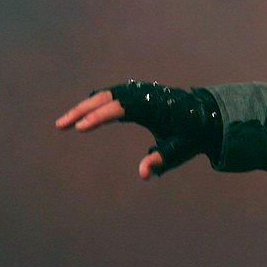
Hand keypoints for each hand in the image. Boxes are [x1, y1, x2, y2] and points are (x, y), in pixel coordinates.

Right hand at [55, 81, 219, 178]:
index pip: (118, 108)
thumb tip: (142, 174)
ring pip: (104, 95)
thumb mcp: (178, 151)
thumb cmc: (191, 136)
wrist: (205, 117)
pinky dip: (94, 104)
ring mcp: (137, 91)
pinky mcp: (135, 93)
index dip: (98, 117)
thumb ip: (160, 161)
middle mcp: (142, 94)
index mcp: (152, 106)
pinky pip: (110, 96)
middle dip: (81, 111)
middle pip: (104, 98)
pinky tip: (81, 116)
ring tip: (64, 124)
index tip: (80, 128)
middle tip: (61, 126)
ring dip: (83, 108)